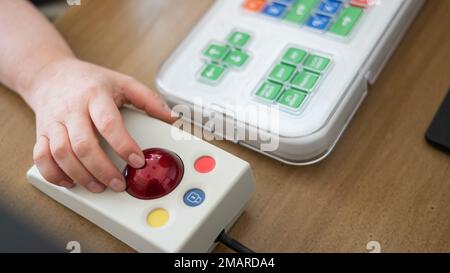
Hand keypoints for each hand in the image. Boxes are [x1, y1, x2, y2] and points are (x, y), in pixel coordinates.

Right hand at [27, 57, 174, 192]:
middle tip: (120, 183)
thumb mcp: (123, 82)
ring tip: (99, 186)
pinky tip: (70, 182)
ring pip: (61, 154)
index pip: (108, 123)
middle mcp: (72, 109)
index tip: (137, 161)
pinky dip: (53, 174)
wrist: (50, 74)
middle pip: (83, 145)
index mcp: (95, 95)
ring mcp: (54, 122)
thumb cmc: (90, 81)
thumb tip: (173, 117)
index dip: (123, 145)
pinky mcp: (41, 132)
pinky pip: (41, 157)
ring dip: (81, 175)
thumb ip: (149, 100)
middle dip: (103, 169)